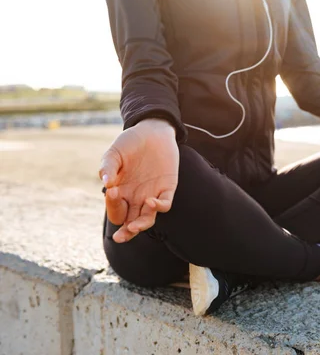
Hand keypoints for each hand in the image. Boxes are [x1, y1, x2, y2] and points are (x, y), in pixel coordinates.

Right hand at [99, 118, 178, 242]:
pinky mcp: (168, 187)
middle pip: (131, 223)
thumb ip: (107, 167)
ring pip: (148, 218)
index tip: (112, 192)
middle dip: (126, 232)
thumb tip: (105, 183)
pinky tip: (151, 202)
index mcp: (121, 193)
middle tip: (121, 235)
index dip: (112, 206)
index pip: (116, 211)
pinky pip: (165, 204)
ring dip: (141, 225)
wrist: (152, 131)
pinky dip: (159, 207)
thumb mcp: (114, 153)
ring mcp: (152, 194)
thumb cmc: (130, 143)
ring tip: (135, 226)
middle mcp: (136, 198)